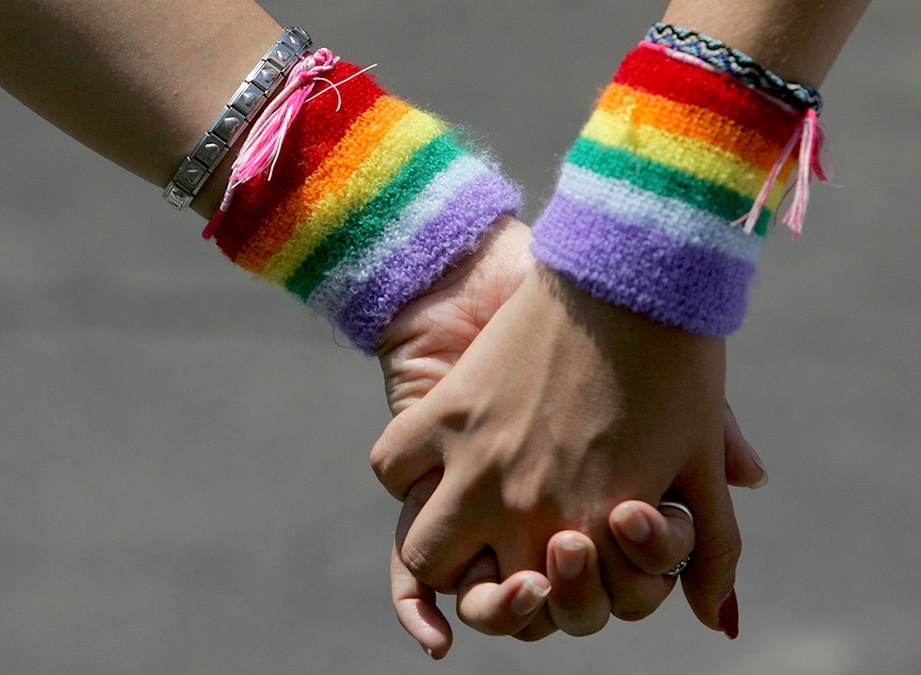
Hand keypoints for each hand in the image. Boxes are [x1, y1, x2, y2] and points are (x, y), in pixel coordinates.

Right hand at [376, 220, 762, 654]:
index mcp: (589, 529)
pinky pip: (393, 466)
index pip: (538, 610)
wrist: (629, 270)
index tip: (543, 570)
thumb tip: (720, 620)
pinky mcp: (444, 411)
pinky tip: (431, 463)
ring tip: (460, 522)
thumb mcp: (700, 463)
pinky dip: (404, 472)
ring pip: (421, 550)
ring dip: (436, 548)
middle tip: (497, 557)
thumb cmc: (678, 365)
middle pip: (471, 595)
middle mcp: (524, 509)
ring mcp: (476, 462)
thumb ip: (709, 551)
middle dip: (482, 589)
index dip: (533, 602)